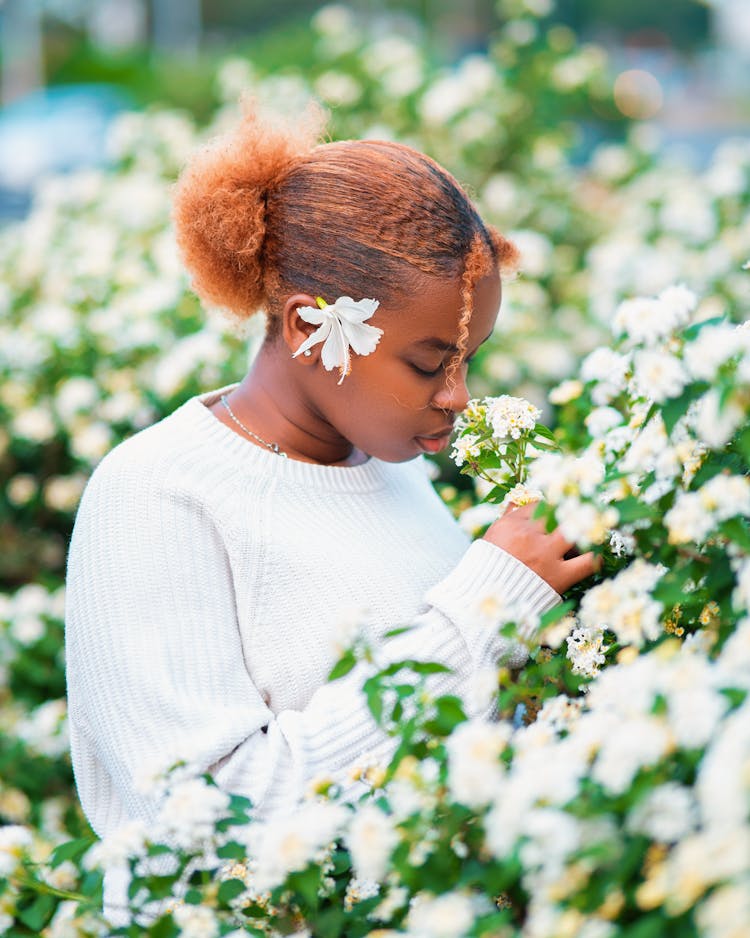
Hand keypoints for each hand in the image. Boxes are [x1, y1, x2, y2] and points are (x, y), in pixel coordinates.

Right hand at [483, 502, 597, 593]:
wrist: (486, 604)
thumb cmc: (487, 571)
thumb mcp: (492, 539)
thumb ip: (507, 519)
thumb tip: (517, 502)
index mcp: (511, 525)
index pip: (539, 506)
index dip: (550, 510)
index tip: (554, 516)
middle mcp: (530, 536)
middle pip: (559, 513)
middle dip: (568, 516)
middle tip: (575, 521)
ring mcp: (545, 555)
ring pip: (575, 530)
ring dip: (583, 531)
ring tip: (588, 534)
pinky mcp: (558, 576)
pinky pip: (588, 561)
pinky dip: (595, 557)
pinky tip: (595, 555)